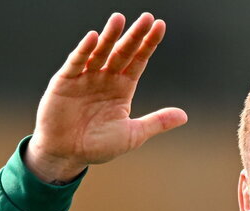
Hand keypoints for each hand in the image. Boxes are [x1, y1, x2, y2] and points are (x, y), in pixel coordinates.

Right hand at [25, 12, 186, 182]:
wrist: (68, 155)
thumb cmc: (99, 146)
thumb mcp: (133, 135)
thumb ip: (157, 122)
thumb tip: (184, 116)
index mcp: (122, 88)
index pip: (138, 61)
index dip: (148, 44)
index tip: (160, 26)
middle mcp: (105, 78)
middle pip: (122, 52)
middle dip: (134, 36)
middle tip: (147, 17)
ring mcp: (85, 77)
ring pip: (100, 52)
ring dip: (110, 36)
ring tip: (119, 19)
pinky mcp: (64, 81)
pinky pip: (76, 63)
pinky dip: (83, 50)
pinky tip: (93, 37)